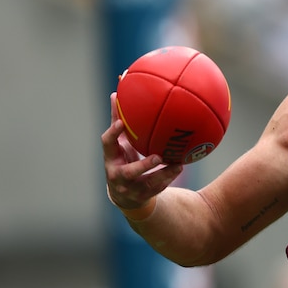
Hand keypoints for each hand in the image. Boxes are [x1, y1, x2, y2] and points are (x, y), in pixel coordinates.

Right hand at [101, 92, 182, 209]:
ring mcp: (131, 188)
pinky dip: (169, 177)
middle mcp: (118, 175)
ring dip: (163, 174)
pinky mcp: (144, 196)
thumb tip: (116, 91)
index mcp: (111, 158)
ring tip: (177, 164)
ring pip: (148, 184)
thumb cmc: (123, 160)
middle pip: (128, 172)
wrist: (125, 194)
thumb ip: (118, 120)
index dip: (113, 134)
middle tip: (157, 156)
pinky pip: (158, 187)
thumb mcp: (120, 142)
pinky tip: (180, 166)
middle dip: (142, 165)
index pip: (107, 145)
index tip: (121, 123)